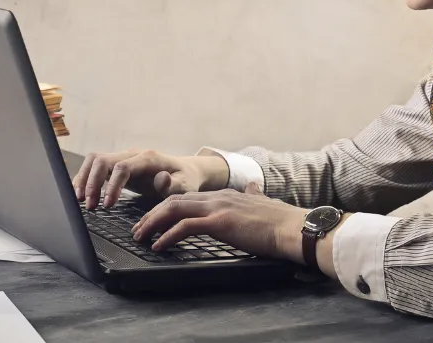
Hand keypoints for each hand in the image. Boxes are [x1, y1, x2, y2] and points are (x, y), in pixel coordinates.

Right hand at [72, 149, 228, 209]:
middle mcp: (132, 154)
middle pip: (103, 160)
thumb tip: (162, 179)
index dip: (112, 185)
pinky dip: (85, 178)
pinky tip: (82, 195)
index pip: (122, 167)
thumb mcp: (184, 185)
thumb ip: (173, 184)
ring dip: (84, 179)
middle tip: (90, 206)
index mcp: (148, 158)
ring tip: (81, 201)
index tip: (107, 206)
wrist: (183, 171)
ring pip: (95, 160)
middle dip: (92, 182)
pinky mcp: (116, 165)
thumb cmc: (184, 180)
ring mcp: (123, 157)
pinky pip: (95, 166)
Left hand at [131, 182, 308, 262]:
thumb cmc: (281, 222)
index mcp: (224, 195)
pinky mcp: (221, 222)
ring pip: (174, 209)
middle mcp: (217, 197)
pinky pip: (185, 227)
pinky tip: (158, 246)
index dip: (166, 208)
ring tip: (140, 237)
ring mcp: (218, 207)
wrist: (294, 228)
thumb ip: (253, 195)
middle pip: (174, 200)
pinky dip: (168, 236)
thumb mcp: (262, 203)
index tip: (153, 220)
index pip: (187, 198)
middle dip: (152, 215)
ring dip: (153, 224)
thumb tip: (254, 187)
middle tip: (138, 230)